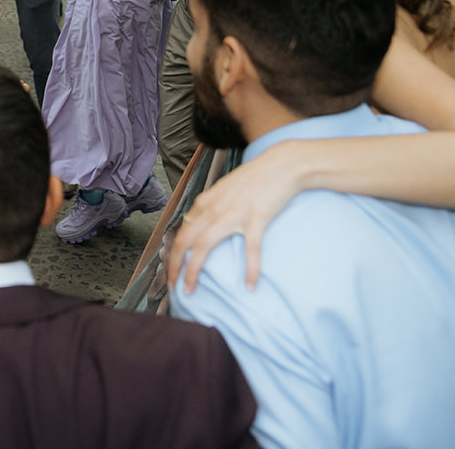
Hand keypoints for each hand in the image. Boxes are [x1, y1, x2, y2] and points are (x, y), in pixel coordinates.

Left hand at [167, 142, 306, 293]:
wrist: (282, 164)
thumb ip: (209, 205)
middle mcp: (214, 207)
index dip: (173, 255)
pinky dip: (249, 269)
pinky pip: (250, 248)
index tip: (172, 273)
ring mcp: (234, 212)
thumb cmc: (255, 177)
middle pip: (185, 241)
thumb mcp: (225, 188)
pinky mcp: (256, 217)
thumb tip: (194, 222)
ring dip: (194, 270)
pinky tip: (249, 286)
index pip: (182, 232)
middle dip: (174, 267)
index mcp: (206, 201)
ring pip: (204, 245)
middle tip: (172, 288)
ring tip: (190, 290)